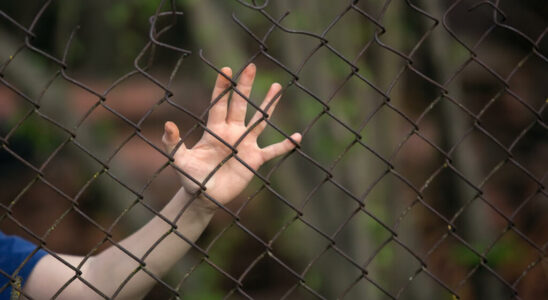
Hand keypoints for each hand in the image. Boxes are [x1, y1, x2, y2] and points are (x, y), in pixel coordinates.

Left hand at [162, 64, 300, 207]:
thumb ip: (174, 143)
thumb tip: (168, 124)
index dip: (222, 88)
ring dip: (268, 105)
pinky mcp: (255, 160)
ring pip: (259, 121)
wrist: (204, 197)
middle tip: (250, 66)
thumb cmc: (191, 177)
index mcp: (214, 130)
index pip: (219, 104)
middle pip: (240, 105)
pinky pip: (273, 151)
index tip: (226, 70)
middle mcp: (231, 133)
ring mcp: (245, 145)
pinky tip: (298, 137)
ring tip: (277, 88)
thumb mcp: (180, 160)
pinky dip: (285, 145)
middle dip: (245, 87)